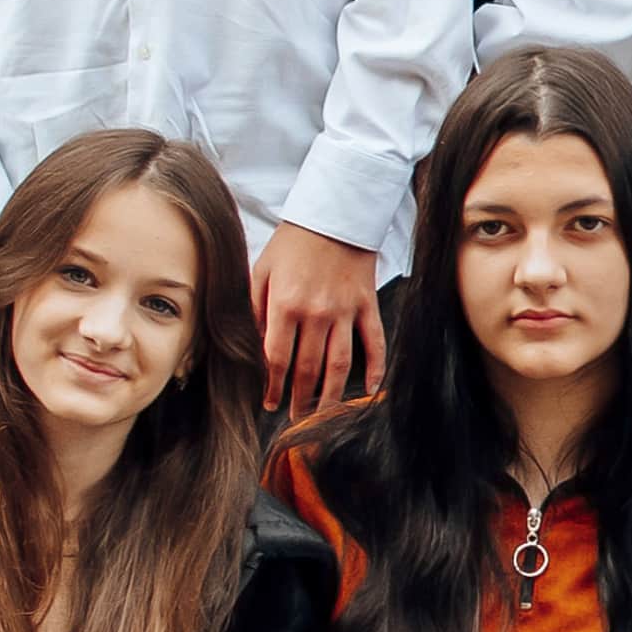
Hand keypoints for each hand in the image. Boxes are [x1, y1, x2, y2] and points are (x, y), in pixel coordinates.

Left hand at [256, 224, 384, 414]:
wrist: (335, 212)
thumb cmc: (294, 241)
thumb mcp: (262, 269)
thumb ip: (257, 308)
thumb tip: (260, 344)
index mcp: (286, 304)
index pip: (278, 358)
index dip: (273, 386)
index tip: (270, 403)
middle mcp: (317, 313)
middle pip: (308, 369)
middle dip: (300, 398)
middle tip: (295, 419)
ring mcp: (346, 311)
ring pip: (339, 364)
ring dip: (330, 395)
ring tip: (323, 416)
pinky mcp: (368, 305)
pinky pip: (374, 343)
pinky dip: (375, 369)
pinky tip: (368, 390)